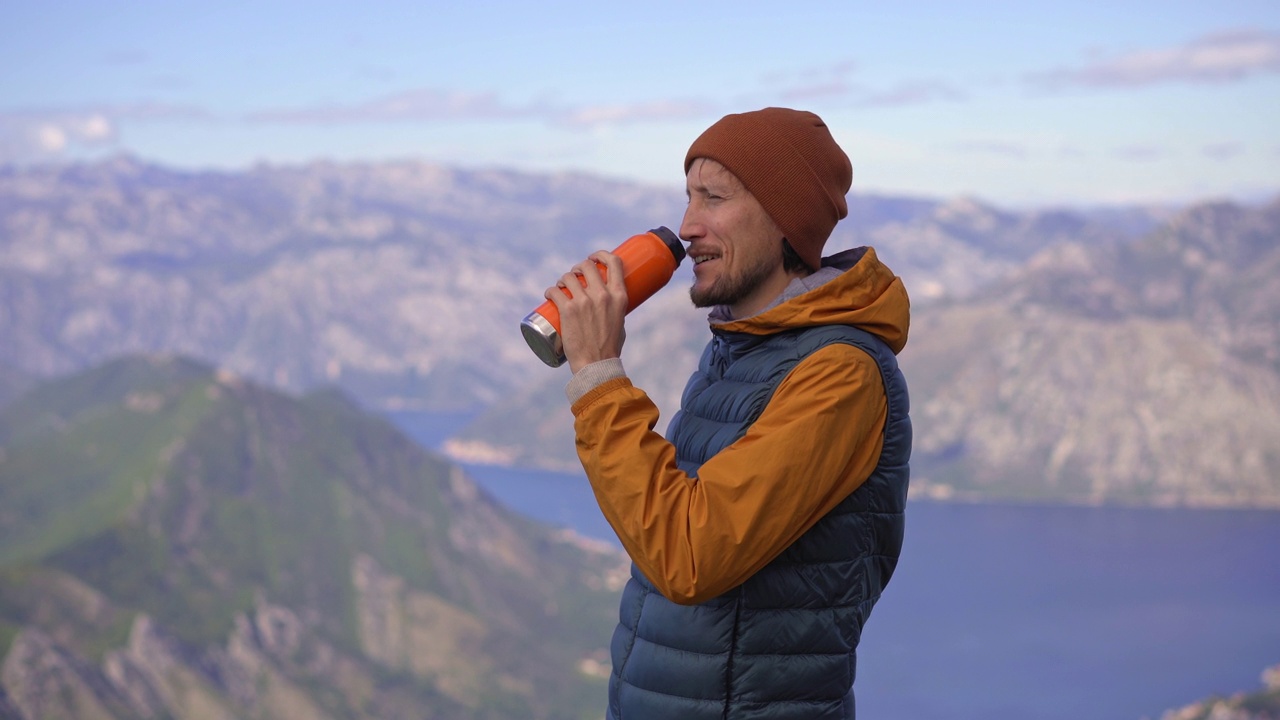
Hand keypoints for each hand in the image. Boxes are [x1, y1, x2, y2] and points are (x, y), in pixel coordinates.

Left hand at [543, 250, 628, 373]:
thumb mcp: (621, 323)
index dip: (601, 255)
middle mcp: (602, 295)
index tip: (593, 258)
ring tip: (560, 287)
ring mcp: (584, 301)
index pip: (614, 262)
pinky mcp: (568, 310)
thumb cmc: (609, 348)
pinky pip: (554, 291)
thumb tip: (608, 304)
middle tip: (573, 276)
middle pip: (587, 266)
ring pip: (568, 276)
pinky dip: (550, 291)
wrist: (596, 365)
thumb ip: (615, 310)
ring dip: (562, 279)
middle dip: (577, 267)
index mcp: (619, 296)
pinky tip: (549, 294)